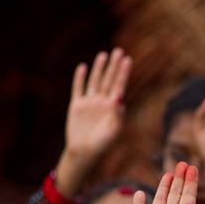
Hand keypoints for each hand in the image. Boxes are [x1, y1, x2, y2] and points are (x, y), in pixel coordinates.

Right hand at [57, 48, 131, 195]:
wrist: (85, 152)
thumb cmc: (103, 144)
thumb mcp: (114, 129)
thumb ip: (117, 114)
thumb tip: (118, 97)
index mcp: (114, 107)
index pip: (120, 85)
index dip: (123, 72)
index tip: (128, 60)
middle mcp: (103, 102)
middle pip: (109, 80)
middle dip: (114, 66)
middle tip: (119, 51)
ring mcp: (90, 103)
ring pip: (95, 81)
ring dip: (99, 68)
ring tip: (104, 54)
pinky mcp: (77, 106)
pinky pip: (79, 89)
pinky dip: (80, 78)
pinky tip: (83, 67)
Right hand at [130, 162, 203, 203]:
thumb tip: (187, 203)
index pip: (188, 198)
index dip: (190, 183)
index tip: (193, 168)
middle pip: (176, 195)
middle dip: (180, 179)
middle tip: (183, 163)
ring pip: (160, 200)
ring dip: (164, 186)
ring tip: (169, 173)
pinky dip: (138, 203)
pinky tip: (139, 192)